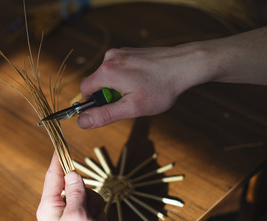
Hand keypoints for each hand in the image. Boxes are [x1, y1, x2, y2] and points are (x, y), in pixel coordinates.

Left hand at [37, 152, 114, 220]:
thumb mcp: (76, 216)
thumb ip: (75, 193)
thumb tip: (72, 174)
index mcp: (50, 209)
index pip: (53, 177)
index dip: (57, 161)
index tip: (59, 147)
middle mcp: (61, 212)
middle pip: (78, 188)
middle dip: (90, 198)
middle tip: (90, 213)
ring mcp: (76, 220)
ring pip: (92, 200)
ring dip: (98, 213)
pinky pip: (99, 214)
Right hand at [78, 27, 266, 128]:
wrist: (185, 65)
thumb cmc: (161, 88)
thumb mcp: (131, 107)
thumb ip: (105, 115)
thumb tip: (82, 121)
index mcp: (106, 71)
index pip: (84, 90)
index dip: (92, 104)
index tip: (108, 110)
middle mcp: (110, 58)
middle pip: (97, 82)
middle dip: (109, 96)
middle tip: (129, 102)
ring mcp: (120, 52)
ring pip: (109, 76)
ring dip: (118, 87)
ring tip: (139, 91)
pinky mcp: (130, 51)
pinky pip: (119, 69)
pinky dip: (126, 78)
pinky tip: (143, 82)